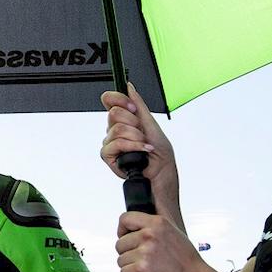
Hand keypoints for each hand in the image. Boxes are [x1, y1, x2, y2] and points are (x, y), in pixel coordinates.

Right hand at [100, 83, 179, 215]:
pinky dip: (131, 148)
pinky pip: (112, 145)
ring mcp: (112, 145)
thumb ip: (139, 107)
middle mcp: (118, 132)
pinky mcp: (109, 158)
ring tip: (145, 149)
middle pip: (113, 113)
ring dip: (135, 139)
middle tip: (144, 135)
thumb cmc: (162, 162)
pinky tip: (141, 154)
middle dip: (134, 123)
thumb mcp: (154, 128)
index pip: (112, 101)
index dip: (119, 99)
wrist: (162, 184)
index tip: (133, 108)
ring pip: (114, 129)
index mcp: (128, 122)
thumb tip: (129, 87)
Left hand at [115, 211, 217, 271]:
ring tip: (147, 270)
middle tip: (142, 260)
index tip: (125, 237)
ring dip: (130, 268)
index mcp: (158, 223)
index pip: (126, 218)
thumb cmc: (187, 262)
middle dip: (128, 254)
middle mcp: (150, 235)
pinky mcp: (141, 269)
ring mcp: (145, 252)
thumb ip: (154, 228)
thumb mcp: (173, 233)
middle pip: (120, 243)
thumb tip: (136, 227)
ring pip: (120, 260)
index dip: (122, 230)